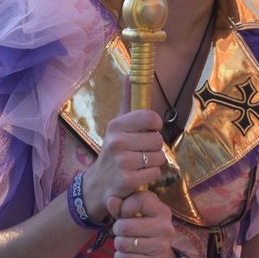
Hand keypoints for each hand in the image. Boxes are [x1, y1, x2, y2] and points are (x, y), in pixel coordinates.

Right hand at [83, 80, 166, 221]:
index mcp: (116, 125)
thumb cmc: (115, 149)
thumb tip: (130, 74)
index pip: (150, 117)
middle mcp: (117, 141)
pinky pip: (156, 172)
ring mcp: (121, 161)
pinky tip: (138, 174)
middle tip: (140, 151)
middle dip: (154, 147)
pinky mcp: (127, 180)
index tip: (150, 129)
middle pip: (158, 140)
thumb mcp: (118, 124)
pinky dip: (151, 174)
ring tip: (139, 162)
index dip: (155, 125)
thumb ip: (128, 100)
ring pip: (159, 157)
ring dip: (154, 161)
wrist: (99, 183)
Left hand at [109, 191, 177, 257]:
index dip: (124, 207)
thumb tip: (111, 199)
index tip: (124, 214)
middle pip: (126, 225)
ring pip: (123, 243)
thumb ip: (122, 208)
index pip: (140, 200)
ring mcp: (162, 246)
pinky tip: (128, 256)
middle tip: (123, 233)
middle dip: (117, 230)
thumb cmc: (144, 235)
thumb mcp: (134, 218)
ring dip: (119, 245)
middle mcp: (165, 227)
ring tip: (127, 245)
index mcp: (162, 211)